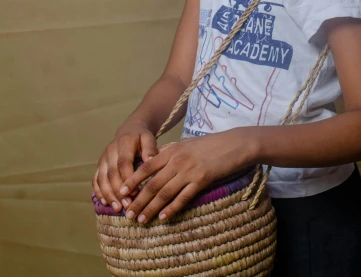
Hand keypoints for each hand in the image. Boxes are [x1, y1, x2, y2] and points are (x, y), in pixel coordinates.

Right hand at [92, 120, 157, 212]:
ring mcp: (103, 158)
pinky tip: (106, 202)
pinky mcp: (99, 165)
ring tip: (117, 208)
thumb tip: (151, 161)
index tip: (135, 193)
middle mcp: (110, 151)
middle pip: (111, 173)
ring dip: (108, 194)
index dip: (127, 179)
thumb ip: (150, 149)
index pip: (123, 163)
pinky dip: (99, 192)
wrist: (129, 130)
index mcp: (124, 143)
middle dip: (118, 191)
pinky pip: (96, 180)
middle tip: (127, 206)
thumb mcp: (148, 138)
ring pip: (101, 178)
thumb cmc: (141, 138)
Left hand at [119, 127, 255, 223]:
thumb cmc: (211, 144)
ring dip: (151, 208)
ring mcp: (189, 171)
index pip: (147, 167)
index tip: (121, 191)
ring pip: (164, 193)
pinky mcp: (202, 180)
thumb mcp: (187, 143)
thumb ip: (170, 150)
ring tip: (141, 220)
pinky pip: (183, 197)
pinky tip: (163, 218)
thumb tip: (155, 156)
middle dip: (138, 200)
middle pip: (152, 184)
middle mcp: (177, 161)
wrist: (235, 144)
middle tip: (128, 214)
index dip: (133, 180)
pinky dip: (171, 209)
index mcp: (173, 150)